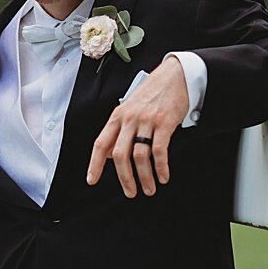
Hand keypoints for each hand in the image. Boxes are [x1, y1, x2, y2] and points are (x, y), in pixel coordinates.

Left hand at [86, 56, 190, 196]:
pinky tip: (163, 176)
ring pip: (139, 156)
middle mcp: (129, 119)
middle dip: (124, 178)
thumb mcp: (129, 108)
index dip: (94, 164)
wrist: (175, 76)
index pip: (100, 143)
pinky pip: (159, 151)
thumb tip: (106, 154)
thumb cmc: (152, 94)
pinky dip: (161, 167)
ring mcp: (146, 121)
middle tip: (130, 192)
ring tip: (149, 189)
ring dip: (144, 177)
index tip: (92, 180)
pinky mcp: (164, 123)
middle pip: (119, 154)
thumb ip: (118, 130)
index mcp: (117, 117)